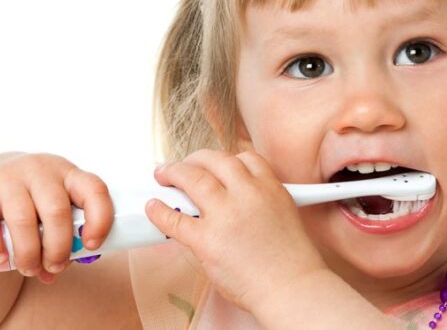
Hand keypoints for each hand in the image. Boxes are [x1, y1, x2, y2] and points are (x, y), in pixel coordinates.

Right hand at [0, 152, 113, 282]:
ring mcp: (8, 176)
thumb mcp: (53, 206)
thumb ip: (62, 236)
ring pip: (24, 220)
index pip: (94, 190)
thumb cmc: (32, 200)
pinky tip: (1, 260)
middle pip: (57, 211)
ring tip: (30, 269)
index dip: (99, 219)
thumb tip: (53, 273)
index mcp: (69, 174)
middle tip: (55, 267)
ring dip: (29, 253)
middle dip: (58, 248)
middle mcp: (41, 170)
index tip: (91, 245)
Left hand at [145, 149, 326, 311]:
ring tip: (163, 175)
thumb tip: (234, 201)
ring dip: (173, 173)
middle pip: (214, 161)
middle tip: (182, 165)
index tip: (215, 165)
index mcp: (270, 188)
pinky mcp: (206, 240)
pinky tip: (154, 206)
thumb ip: (261, 202)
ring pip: (192, 179)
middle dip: (194, 159)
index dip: (226, 159)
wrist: (292, 288)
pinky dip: (160, 210)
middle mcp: (248, 194)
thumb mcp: (285, 216)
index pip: (245, 158)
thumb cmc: (291, 263)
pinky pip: (175, 219)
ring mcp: (226, 215)